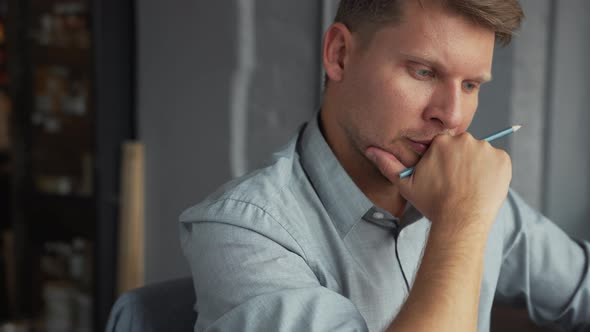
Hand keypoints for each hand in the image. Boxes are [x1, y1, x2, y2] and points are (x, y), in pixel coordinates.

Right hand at [366, 132, 511, 233]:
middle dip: (461, 162)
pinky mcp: (503, 160)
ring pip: (481, 154)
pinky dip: (493, 172)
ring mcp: (485, 149)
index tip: (444, 177)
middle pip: (463, 147)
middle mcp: (464, 140)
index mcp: (441, 142)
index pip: (445, 146)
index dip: (444, 162)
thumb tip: (370, 149)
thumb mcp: (406, 184)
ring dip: (477, 166)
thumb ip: (388, 164)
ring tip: (470, 187)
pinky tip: (483, 187)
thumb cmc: (432, 203)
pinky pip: (498, 162)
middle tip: (457, 184)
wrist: (460, 221)